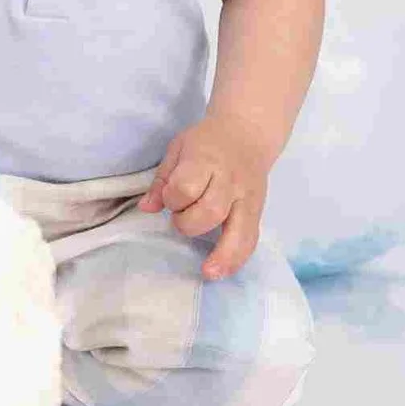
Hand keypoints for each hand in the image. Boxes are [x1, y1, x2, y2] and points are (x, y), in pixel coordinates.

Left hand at [138, 116, 272, 280]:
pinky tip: (224, 270)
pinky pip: (251, 239)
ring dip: (222, 255)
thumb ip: (162, 180)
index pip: (186, 187)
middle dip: (189, 223)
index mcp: (206, 159)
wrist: (247, 133)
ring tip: (209, 272)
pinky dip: (239, 257)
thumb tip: (146, 208)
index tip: (170, 199)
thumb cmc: (207, 141)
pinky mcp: (258, 211)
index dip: (173, 198)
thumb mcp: (178, 148)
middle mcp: (230, 180)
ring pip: (237, 231)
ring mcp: (247, 197)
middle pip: (211, 211)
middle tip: (182, 219)